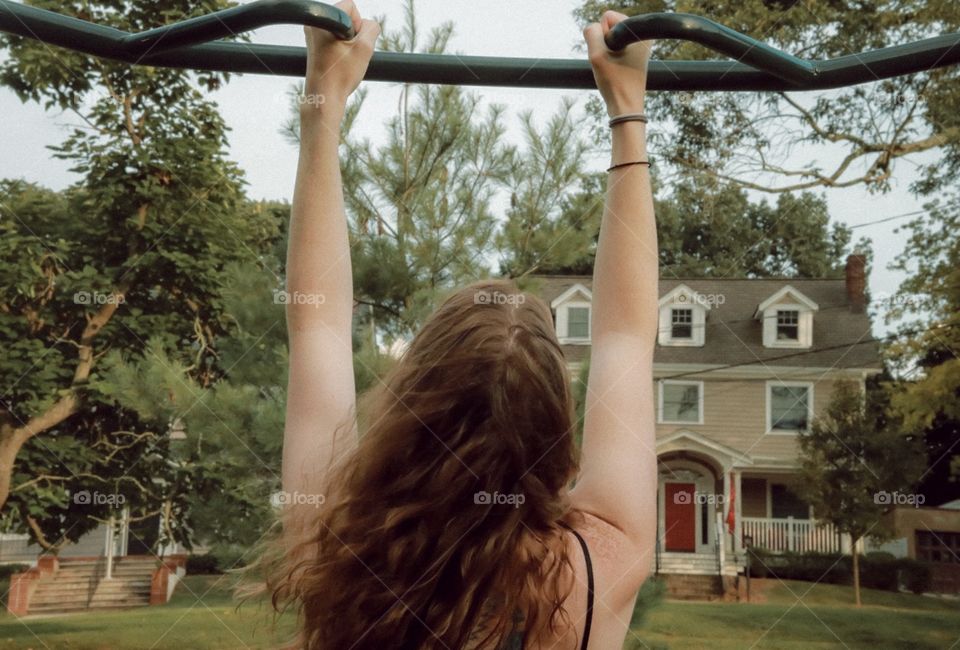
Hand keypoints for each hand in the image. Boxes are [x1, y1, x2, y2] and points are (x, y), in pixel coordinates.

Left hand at [302, 0, 380, 115]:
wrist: (325, 98)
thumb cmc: (341, 75)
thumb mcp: (364, 48)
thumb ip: (372, 28)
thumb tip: (369, 26)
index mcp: (321, 21)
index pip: (350, 6)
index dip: (358, 24)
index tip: (352, 44)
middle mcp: (314, 25)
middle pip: (347, 18)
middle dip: (355, 35)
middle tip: (349, 54)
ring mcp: (313, 36)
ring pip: (344, 31)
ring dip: (350, 45)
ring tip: (344, 61)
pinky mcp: (315, 47)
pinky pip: (337, 41)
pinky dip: (343, 51)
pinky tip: (341, 65)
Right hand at [583, 11, 653, 115]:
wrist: (626, 107)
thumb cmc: (614, 83)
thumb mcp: (596, 55)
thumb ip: (591, 33)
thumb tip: (593, 28)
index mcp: (639, 32)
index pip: (607, 17)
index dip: (601, 37)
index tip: (611, 56)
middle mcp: (642, 36)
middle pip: (608, 26)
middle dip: (603, 44)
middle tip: (610, 63)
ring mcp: (638, 46)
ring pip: (608, 39)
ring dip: (604, 52)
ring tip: (612, 67)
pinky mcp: (634, 55)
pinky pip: (612, 48)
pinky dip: (607, 58)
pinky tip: (613, 70)